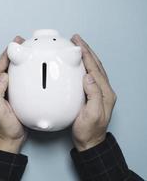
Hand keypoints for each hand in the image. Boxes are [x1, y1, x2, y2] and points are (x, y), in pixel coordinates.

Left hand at [0, 36, 26, 153]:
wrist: (10, 140)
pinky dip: (18, 70)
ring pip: (7, 71)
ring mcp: (1, 92)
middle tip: (19, 42)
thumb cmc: (4, 128)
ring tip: (22, 49)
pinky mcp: (9, 94)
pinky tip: (25, 66)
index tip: (13, 45)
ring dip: (14, 60)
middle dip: (9, 54)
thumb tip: (3, 75)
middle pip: (1, 67)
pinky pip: (13, 79)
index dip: (4, 56)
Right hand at [71, 34, 116, 150]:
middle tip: (76, 39)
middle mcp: (103, 90)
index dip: (86, 54)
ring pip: (93, 68)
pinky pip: (88, 75)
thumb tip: (88, 77)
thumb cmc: (89, 130)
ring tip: (77, 47)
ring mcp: (98, 92)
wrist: (89, 141)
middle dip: (86, 50)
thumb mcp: (92, 114)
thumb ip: (93, 95)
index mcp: (104, 93)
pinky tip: (76, 64)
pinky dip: (83, 65)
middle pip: (95, 65)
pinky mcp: (91, 94)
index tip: (78, 43)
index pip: (95, 68)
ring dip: (85, 56)